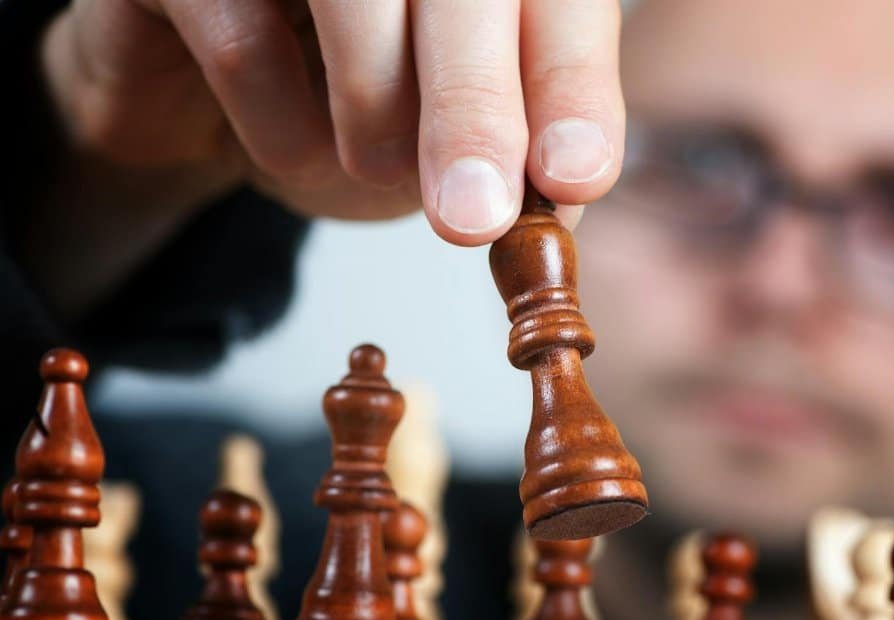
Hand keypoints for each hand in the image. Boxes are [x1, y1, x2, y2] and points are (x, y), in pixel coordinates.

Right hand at [40, 0, 623, 243]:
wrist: (212, 100)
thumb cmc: (354, 104)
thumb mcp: (456, 135)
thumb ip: (520, 150)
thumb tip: (564, 187)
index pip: (558, 0)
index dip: (570, 83)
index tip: (573, 175)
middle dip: (475, 109)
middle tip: (476, 216)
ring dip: (375, 119)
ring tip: (375, 162)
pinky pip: (243, 44)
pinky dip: (279, 128)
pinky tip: (293, 137)